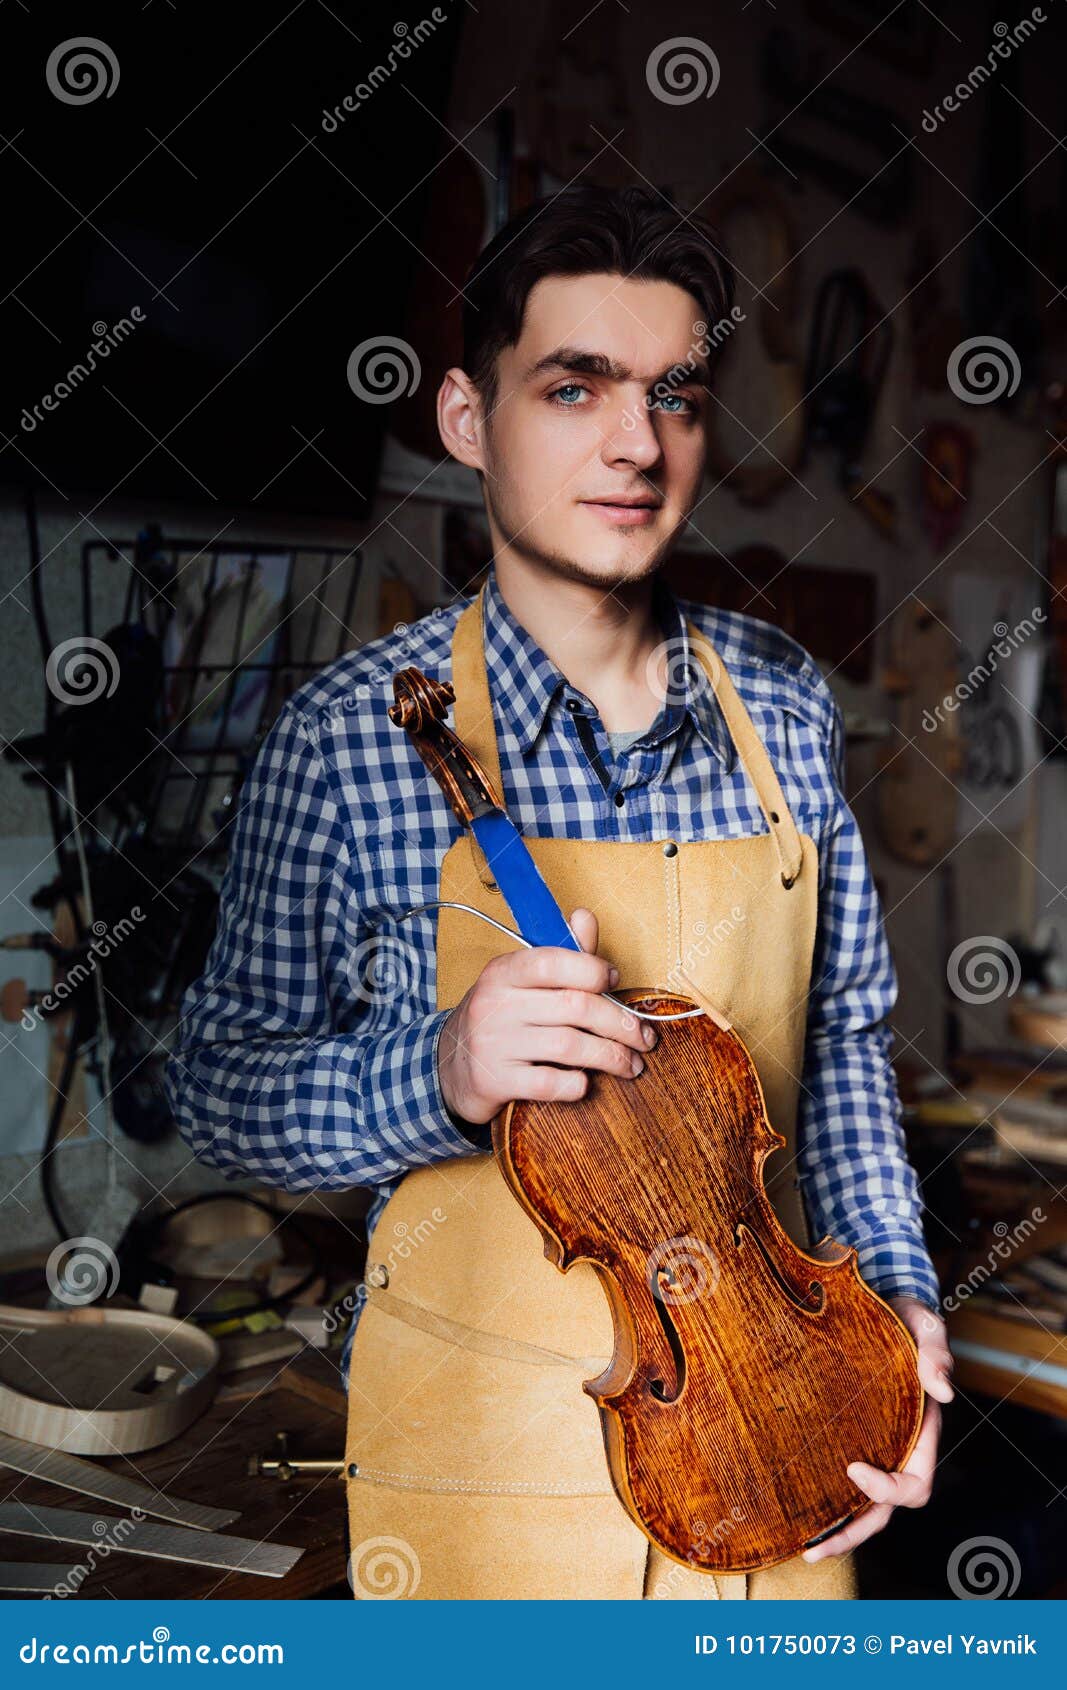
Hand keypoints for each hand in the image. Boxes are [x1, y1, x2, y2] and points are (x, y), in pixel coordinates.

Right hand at [436, 906, 655, 1124]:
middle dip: (621, 1024)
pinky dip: (577, 1084)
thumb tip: (585, 917)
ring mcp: (494, 1043)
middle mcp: (495, 1004)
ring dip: (612, 1057)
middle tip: (644, 1038)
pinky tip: (586, 1082)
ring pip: (570, 1046)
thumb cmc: (500, 1017)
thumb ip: (560, 954)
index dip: (593, 970)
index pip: (554, 961)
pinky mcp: (495, 1081)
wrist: (451, 1066)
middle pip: (575, 1007)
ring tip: (631, 1064)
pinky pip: (550, 1083)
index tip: (616, 982)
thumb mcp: (520, 981)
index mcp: (504, 972)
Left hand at [802, 1294, 953, 1562]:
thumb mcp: (925, 1324)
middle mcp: (897, 1448)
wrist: (876, 1301)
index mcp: (922, 1433)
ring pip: (859, 1506)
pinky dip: (819, 1500)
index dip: (886, 1489)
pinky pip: (835, 1480)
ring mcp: (871, 1446)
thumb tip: (943, 1390)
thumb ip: (936, 1352)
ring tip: (802, 1546)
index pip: (914, 1484)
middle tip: (814, 1547)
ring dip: (835, 1529)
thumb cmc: (905, 1316)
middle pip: (883, 1511)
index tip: (851, 1467)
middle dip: (853, 1532)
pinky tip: (790, 1510)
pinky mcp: (843, 1436)